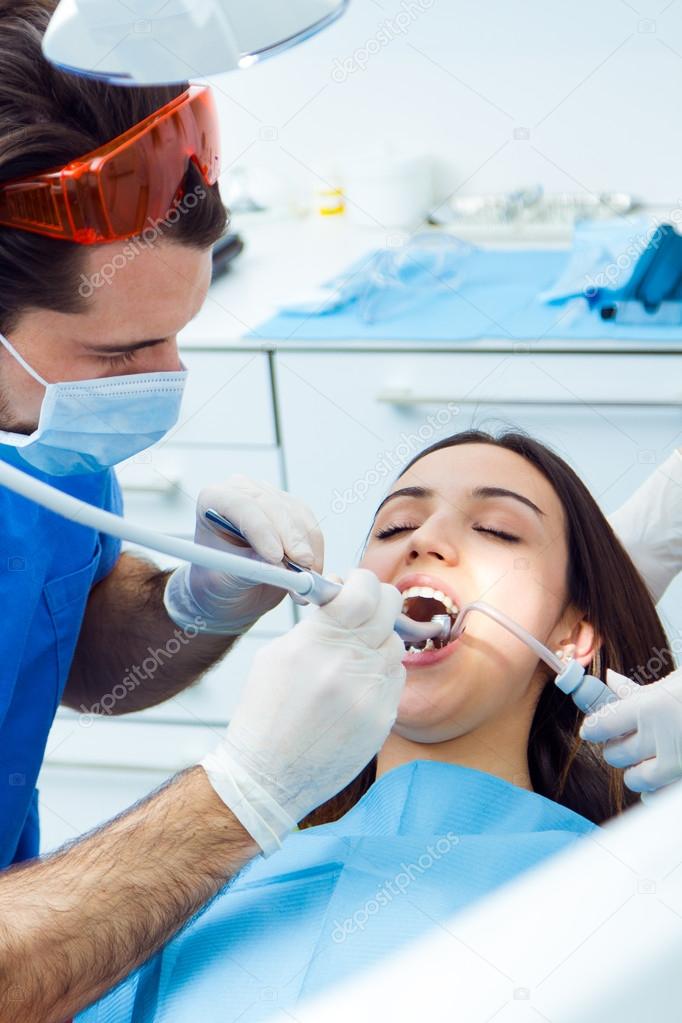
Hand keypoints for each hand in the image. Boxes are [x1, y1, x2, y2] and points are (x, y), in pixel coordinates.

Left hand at [164, 475, 323, 633]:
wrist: (233, 590)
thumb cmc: (219, 582)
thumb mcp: (225, 581)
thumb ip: (248, 568)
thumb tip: (278, 563)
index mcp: (214, 499)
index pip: (241, 506)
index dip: (261, 530)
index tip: (275, 557)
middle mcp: (242, 491)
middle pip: (273, 507)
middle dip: (291, 539)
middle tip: (303, 566)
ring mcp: (270, 497)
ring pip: (297, 516)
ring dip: (306, 549)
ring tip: (305, 579)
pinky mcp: (292, 510)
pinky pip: (311, 527)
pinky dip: (315, 551)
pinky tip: (311, 571)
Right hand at [201, 569, 405, 853]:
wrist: (268, 777)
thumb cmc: (265, 714)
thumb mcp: (277, 655)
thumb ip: (315, 624)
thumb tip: (341, 596)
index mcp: (318, 643)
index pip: (363, 590)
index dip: (362, 580)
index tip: (353, 584)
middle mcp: (349, 665)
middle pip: (390, 609)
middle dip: (378, 601)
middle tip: (363, 608)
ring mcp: (371, 693)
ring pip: (395, 644)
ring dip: (378, 642)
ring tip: (351, 658)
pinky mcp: (383, 718)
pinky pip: (395, 678)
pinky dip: (380, 675)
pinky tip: (356, 688)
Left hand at [579, 667, 681, 797]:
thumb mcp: (672, 684)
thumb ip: (638, 691)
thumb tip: (610, 681)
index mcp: (648, 708)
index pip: (603, 724)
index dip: (593, 729)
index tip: (591, 730)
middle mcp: (659, 737)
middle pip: (615, 754)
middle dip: (615, 749)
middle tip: (622, 741)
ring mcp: (676, 763)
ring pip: (634, 778)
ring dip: (633, 772)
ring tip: (644, 759)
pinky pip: (655, 796)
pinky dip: (652, 792)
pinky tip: (657, 779)